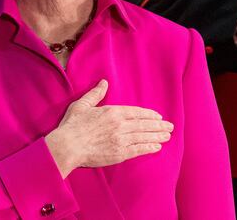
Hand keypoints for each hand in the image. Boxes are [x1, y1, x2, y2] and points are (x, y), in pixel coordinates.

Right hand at [44, 79, 172, 177]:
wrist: (66, 147)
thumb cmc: (72, 126)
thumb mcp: (82, 105)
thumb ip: (96, 94)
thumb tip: (104, 82)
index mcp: (113, 112)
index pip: (137, 112)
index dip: (150, 115)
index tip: (159, 117)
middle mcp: (120, 125)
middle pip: (144, 124)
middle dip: (159, 126)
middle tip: (170, 127)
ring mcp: (120, 140)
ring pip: (144, 136)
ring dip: (157, 136)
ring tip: (167, 136)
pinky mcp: (118, 153)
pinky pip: (138, 150)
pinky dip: (148, 148)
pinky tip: (157, 147)